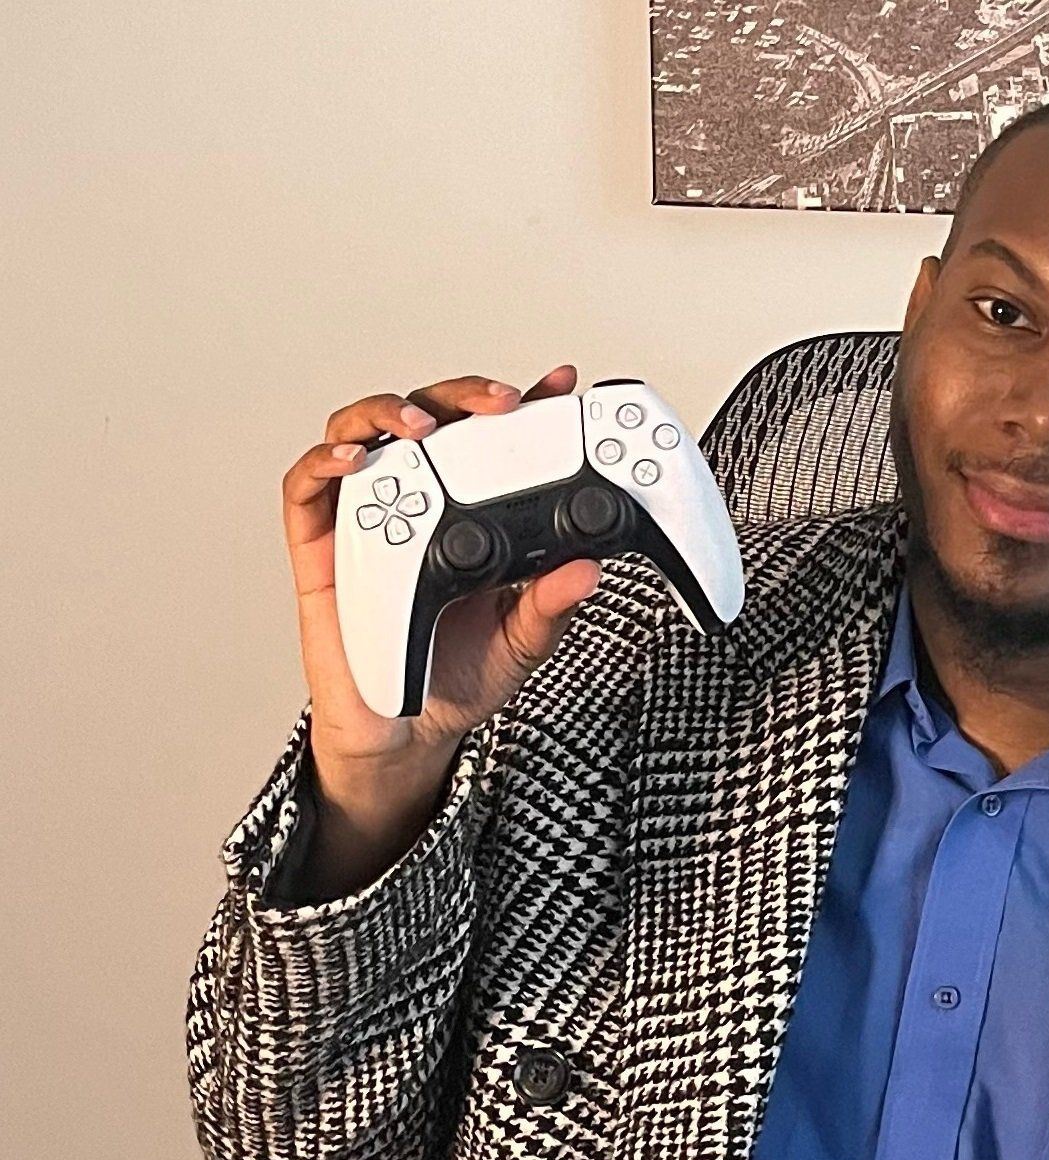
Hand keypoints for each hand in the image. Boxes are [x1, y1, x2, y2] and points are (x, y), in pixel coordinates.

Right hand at [282, 365, 600, 770]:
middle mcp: (414, 501)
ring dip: (389, 413)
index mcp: (467, 512)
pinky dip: (324, 462)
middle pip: (429, 417)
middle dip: (462, 396)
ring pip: (361, 432)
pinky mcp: (318, 546)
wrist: (409, 732)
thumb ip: (551, 605)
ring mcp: (364, 516)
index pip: (491, 441)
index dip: (521, 405)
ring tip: (422, 426)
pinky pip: (306, 487)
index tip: (559, 384)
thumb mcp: (522, 642)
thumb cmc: (459, 677)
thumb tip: (587, 569)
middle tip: (499, 404)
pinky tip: (356, 462)